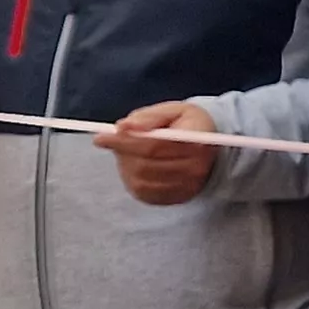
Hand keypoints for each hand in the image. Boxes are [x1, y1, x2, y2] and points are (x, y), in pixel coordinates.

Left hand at [97, 100, 221, 205]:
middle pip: (145, 164)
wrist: (207, 145)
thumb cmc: (186, 124)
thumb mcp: (172, 110)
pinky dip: (132, 178)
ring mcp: (187, 186)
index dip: (125, 142)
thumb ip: (149, 117)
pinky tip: (134, 166)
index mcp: (196, 140)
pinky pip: (144, 193)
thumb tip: (123, 126)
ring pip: (142, 179)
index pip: (155, 145)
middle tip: (111, 140)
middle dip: (123, 152)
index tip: (101, 137)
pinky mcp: (176, 198)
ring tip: (127, 152)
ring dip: (126, 165)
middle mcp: (196, 167)